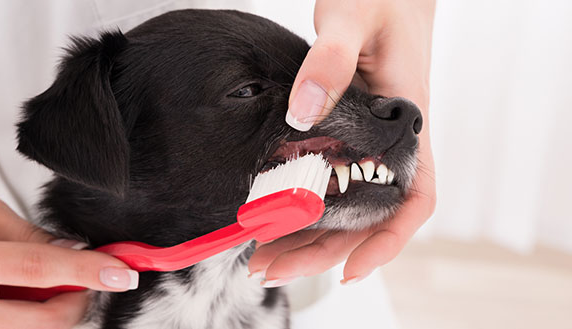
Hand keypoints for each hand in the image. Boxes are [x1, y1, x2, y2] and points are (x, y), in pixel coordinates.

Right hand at [0, 196, 135, 328]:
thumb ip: (27, 233)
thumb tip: (72, 252)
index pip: (40, 269)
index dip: (88, 272)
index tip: (122, 272)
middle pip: (44, 320)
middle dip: (79, 300)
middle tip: (84, 279)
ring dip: (53, 312)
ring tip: (40, 284)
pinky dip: (26, 319)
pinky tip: (15, 298)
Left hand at [252, 0, 435, 284]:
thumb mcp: (353, 18)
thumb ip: (329, 60)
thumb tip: (302, 112)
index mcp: (406, 122)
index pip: (413, 197)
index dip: (387, 240)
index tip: (351, 269)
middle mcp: (391, 141)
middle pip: (368, 215)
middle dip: (324, 250)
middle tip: (272, 268)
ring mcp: (370, 140)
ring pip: (346, 204)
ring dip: (309, 235)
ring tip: (263, 256)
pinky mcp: (350, 132)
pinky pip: (332, 178)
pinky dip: (306, 204)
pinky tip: (276, 215)